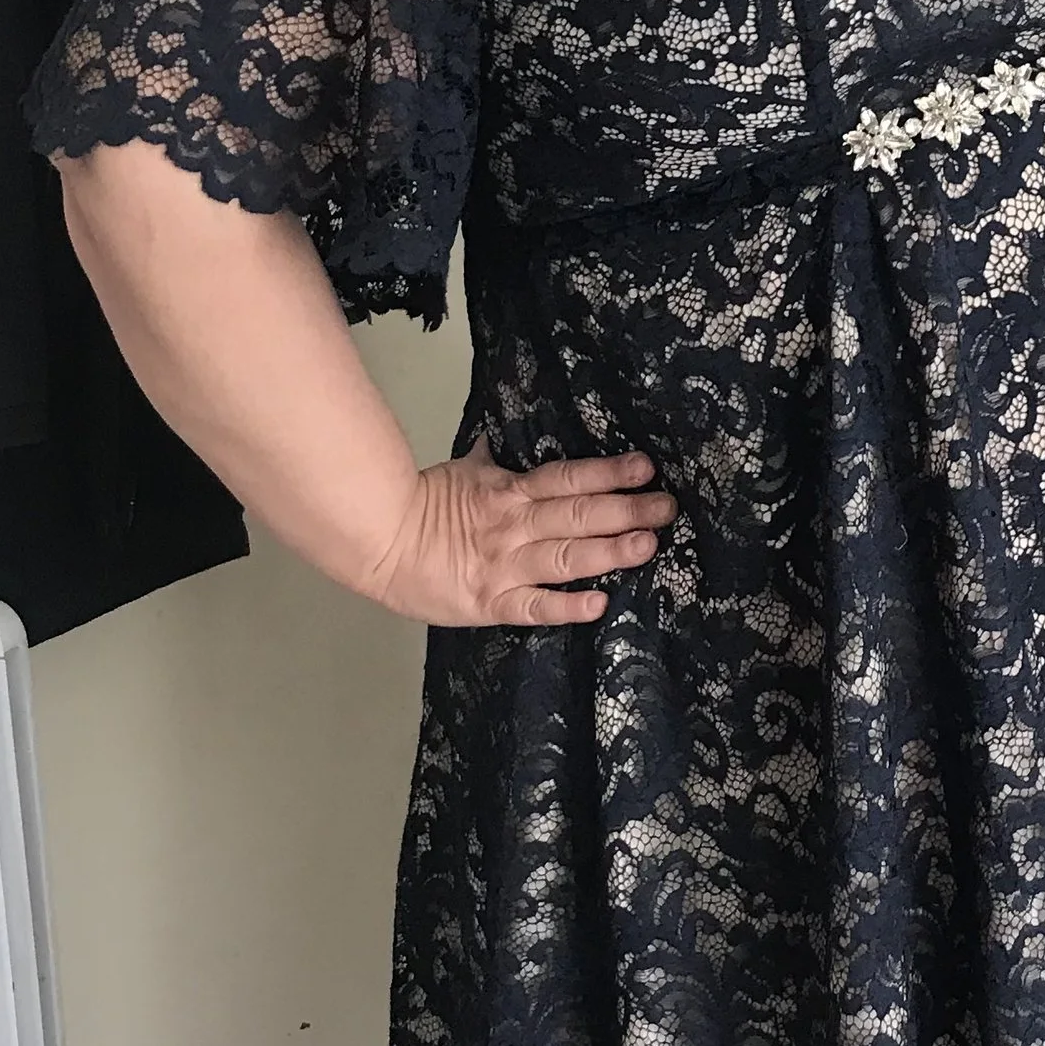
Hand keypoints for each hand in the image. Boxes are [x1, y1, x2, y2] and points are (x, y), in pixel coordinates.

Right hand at [362, 448, 676, 626]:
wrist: (376, 542)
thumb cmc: (420, 504)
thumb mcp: (461, 471)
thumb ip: (491, 461)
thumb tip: (500, 438)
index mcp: (510, 491)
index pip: (568, 477)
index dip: (609, 472)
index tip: (646, 467)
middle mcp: (515, 527)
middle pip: (579, 514)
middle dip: (627, 510)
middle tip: (668, 507)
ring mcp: (506, 566)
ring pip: (567, 557)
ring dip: (609, 551)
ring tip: (647, 545)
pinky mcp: (492, 603)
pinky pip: (535, 607)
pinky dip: (566, 606)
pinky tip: (599, 604)